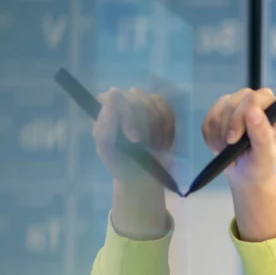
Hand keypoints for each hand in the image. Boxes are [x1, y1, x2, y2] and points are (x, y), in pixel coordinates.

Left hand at [93, 88, 174, 239]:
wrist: (142, 180)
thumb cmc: (121, 165)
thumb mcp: (107, 148)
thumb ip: (105, 121)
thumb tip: (110, 94)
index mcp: (107, 108)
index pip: (116, 96)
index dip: (125, 114)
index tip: (131, 138)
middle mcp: (125, 103)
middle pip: (138, 96)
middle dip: (144, 123)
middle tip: (145, 146)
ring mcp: (146, 107)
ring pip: (156, 102)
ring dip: (157, 127)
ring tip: (153, 147)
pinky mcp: (164, 114)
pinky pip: (170, 111)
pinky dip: (168, 128)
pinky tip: (162, 143)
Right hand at [200, 88, 275, 189]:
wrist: (246, 174)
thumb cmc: (261, 164)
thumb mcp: (264, 154)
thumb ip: (262, 133)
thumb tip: (253, 110)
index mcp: (274, 107)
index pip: (252, 99)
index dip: (239, 117)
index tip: (234, 139)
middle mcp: (256, 101)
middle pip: (232, 103)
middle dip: (227, 130)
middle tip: (230, 149)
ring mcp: (237, 103)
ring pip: (218, 112)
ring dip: (219, 137)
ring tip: (229, 151)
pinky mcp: (220, 111)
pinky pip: (208, 121)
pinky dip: (211, 138)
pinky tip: (222, 148)